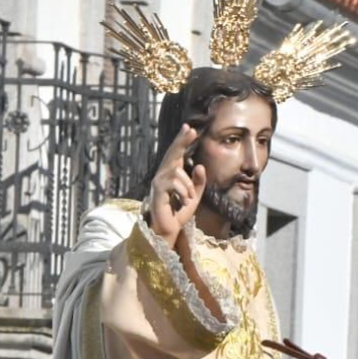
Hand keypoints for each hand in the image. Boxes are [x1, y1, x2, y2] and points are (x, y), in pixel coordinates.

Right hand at [148, 124, 205, 245]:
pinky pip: (173, 183)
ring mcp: (158, 182)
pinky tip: (184, 202)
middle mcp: (162, 175)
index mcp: (171, 174)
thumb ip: (198, 182)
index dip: (182, 141)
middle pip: (172, 154)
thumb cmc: (179, 213)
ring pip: (176, 172)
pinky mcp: (157, 191)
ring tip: (189, 198)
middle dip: (181, 141)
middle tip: (190, 130)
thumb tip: (200, 166)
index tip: (189, 127)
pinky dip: (183, 192)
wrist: (169, 230)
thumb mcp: (194, 196)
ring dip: (188, 185)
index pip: (177, 154)